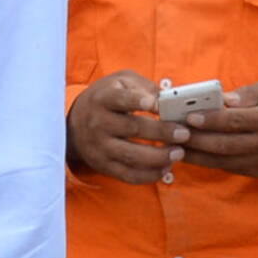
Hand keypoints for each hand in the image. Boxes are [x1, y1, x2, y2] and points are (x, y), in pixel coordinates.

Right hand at [67, 72, 190, 183]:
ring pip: (132, 155)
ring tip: (179, 153)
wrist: (73, 125)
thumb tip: (169, 98)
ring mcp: (100, 146)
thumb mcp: (120, 82)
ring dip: (159, 157)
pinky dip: (149, 175)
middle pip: (132, 128)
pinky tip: (166, 167)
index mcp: (103, 99)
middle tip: (184, 133)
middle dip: (161, 132)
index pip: (119, 99)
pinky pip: (128, 175)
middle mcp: (98, 123)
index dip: (137, 100)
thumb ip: (144, 86)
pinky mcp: (103, 165)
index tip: (155, 104)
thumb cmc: (106, 99)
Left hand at [178, 81, 257, 177]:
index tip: (189, 116)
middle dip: (195, 139)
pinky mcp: (254, 171)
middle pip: (225, 144)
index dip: (211, 120)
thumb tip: (222, 100)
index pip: (236, 121)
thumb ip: (245, 94)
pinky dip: (203, 161)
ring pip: (222, 160)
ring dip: (194, 154)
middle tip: (172, 132)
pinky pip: (224, 166)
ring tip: (171, 144)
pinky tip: (185, 153)